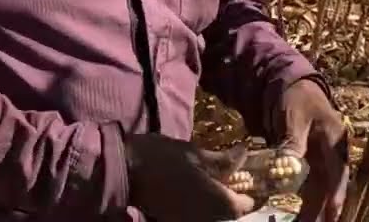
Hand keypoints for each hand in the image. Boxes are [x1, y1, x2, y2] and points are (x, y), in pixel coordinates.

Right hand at [125, 132, 257, 220]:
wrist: (122, 172)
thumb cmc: (160, 158)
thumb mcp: (193, 153)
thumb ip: (223, 160)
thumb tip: (244, 154)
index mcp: (222, 203)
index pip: (246, 203)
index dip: (242, 188)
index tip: (234, 176)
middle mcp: (212, 219)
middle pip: (229, 214)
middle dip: (226, 198)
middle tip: (216, 179)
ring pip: (212, 216)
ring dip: (211, 204)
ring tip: (199, 186)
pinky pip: (195, 217)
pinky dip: (196, 209)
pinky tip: (187, 195)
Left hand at [274, 79, 348, 221]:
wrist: (290, 86)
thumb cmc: (295, 98)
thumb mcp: (293, 117)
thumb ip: (293, 141)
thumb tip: (289, 165)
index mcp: (335, 141)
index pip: (338, 172)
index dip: (336, 193)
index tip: (333, 212)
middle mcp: (332, 153)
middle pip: (331, 185)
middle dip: (325, 208)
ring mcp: (322, 158)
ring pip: (321, 188)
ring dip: (316, 207)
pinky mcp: (310, 160)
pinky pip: (310, 183)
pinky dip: (307, 198)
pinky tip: (303, 213)